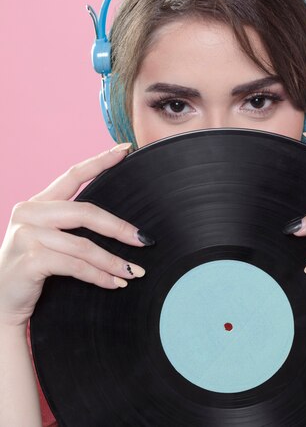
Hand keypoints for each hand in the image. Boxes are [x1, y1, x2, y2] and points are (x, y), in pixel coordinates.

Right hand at [0, 143, 154, 327]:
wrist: (0, 304)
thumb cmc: (29, 271)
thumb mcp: (46, 240)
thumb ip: (69, 226)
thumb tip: (117, 226)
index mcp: (36, 203)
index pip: (72, 175)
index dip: (100, 161)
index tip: (125, 149)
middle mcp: (28, 213)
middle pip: (85, 212)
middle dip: (118, 228)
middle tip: (144, 240)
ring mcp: (27, 235)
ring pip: (83, 245)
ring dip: (113, 261)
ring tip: (134, 272)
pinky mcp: (30, 260)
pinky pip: (76, 266)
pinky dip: (99, 276)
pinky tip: (114, 283)